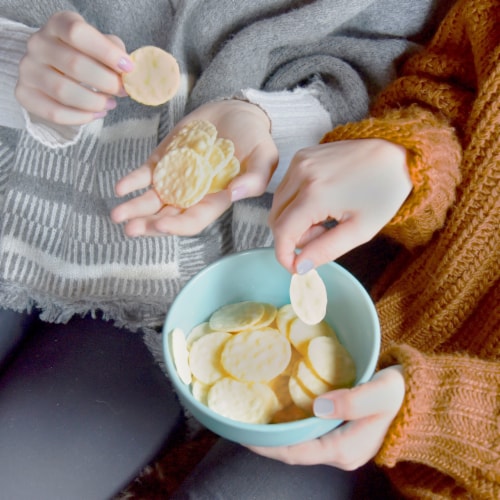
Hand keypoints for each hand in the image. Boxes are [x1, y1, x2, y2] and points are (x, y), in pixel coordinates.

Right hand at [15, 11, 132, 124]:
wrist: (54, 68)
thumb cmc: (85, 56)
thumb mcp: (101, 46)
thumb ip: (114, 53)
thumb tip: (127, 71)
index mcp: (58, 25)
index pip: (78, 34)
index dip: (106, 52)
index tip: (128, 68)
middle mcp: (38, 44)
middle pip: (75, 65)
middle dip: (106, 82)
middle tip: (122, 91)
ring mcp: (28, 69)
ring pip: (64, 92)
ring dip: (94, 102)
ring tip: (110, 104)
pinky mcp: (25, 94)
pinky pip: (55, 112)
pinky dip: (81, 117)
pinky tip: (96, 114)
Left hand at [111, 99, 277, 236]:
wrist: (236, 110)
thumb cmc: (254, 137)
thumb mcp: (265, 156)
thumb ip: (255, 177)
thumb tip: (236, 194)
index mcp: (216, 199)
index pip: (194, 219)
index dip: (178, 225)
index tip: (161, 225)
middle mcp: (193, 193)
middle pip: (168, 215)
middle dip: (148, 223)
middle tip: (131, 227)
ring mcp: (176, 176)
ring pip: (152, 199)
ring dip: (135, 208)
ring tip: (117, 214)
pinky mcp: (164, 159)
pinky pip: (146, 174)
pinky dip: (132, 181)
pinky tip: (120, 188)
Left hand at [249, 366, 404, 469]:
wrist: (422, 397)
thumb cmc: (403, 393)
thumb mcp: (382, 392)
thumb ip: (353, 400)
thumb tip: (318, 406)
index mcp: (345, 449)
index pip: (295, 452)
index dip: (265, 444)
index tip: (241, 431)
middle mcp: (338, 452)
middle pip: (291, 450)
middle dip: (263, 439)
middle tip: (236, 419)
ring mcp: (338, 444)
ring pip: (296, 442)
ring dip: (272, 430)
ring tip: (248, 413)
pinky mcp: (339, 432)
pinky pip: (305, 431)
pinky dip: (287, 422)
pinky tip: (274, 407)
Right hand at [269, 139, 411, 272]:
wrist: (396, 154)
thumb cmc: (383, 192)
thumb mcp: (360, 231)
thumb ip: (326, 250)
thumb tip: (299, 266)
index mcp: (315, 193)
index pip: (282, 232)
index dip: (284, 255)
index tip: (296, 267)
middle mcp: (301, 174)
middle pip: (275, 219)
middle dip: (293, 238)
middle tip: (323, 237)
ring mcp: (299, 162)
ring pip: (278, 205)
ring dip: (294, 221)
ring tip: (325, 219)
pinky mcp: (301, 156)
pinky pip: (286, 189)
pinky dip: (296, 204)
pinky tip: (321, 203)